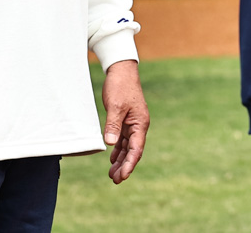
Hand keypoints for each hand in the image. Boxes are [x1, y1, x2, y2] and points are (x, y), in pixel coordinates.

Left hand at [102, 60, 149, 183]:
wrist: (121, 70)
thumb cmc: (120, 86)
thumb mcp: (115, 106)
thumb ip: (113, 125)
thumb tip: (110, 144)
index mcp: (140, 123)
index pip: (136, 149)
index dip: (129, 164)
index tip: (122, 176)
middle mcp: (138, 126)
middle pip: (132, 151)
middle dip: (124, 166)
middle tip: (115, 180)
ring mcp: (132, 123)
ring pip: (127, 146)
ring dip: (120, 160)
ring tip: (112, 174)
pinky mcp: (125, 120)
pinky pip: (122, 139)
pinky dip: (118, 149)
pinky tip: (112, 158)